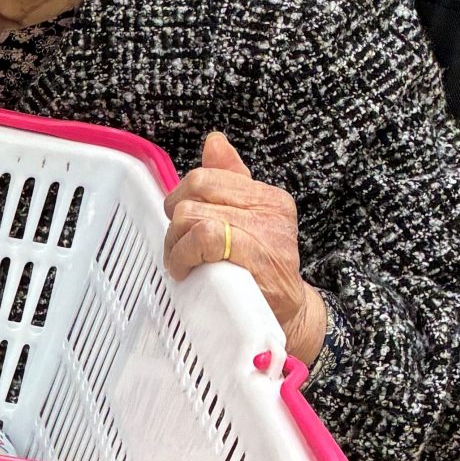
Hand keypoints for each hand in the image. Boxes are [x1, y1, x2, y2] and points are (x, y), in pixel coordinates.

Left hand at [163, 132, 327, 366]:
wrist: (284, 319)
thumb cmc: (258, 274)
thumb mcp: (246, 225)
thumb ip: (229, 183)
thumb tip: (214, 141)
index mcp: (268, 198)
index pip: (206, 175)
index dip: (181, 199)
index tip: (180, 224)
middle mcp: (272, 211)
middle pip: (195, 192)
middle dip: (174, 223)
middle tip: (177, 248)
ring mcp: (267, 235)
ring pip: (194, 216)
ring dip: (176, 244)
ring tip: (181, 263)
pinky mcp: (257, 259)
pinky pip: (206, 238)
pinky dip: (185, 254)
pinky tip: (186, 270)